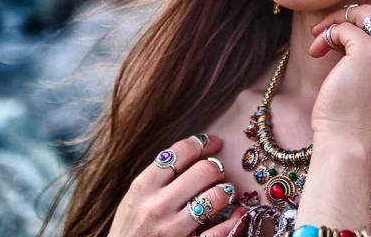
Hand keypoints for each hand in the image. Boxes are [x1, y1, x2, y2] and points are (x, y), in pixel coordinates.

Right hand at [109, 135, 247, 236]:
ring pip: (216, 196)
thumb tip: (195, 153)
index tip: (214, 143)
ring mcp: (172, 229)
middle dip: (217, 167)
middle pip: (203, 170)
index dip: (203, 143)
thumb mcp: (134, 198)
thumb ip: (159, 176)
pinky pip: (220, 231)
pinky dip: (235, 219)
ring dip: (226, 191)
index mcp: (143, 187)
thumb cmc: (131, 229)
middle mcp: (157, 206)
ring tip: (224, 192)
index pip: (180, 152)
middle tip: (218, 172)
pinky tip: (239, 212)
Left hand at [308, 1, 370, 140]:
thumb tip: (365, 18)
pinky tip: (316, 52)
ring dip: (335, 23)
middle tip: (327, 33)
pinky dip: (326, 35)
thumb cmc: (354, 110)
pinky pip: (344, 26)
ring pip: (362, 13)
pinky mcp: (368, 51)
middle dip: (351, 16)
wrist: (346, 135)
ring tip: (319, 43)